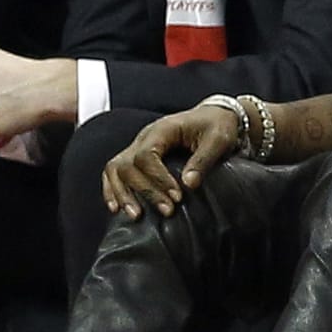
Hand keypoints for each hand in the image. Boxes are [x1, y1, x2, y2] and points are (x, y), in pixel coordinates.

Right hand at [101, 105, 240, 220]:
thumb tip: (189, 184)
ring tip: (136, 215)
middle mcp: (145, 137)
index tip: (177, 197)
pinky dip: (113, 190)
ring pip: (115, 169)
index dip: (158, 179)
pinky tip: (116, 208)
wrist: (216, 116)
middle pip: (127, 165)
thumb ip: (204, 160)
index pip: (146, 155)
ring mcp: (138, 146)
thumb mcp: (218, 140)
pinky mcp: (138, 157)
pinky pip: (115, 172)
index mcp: (163, 129)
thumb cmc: (218, 126)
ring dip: (123, 194)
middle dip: (144, 191)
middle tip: (167, 211)